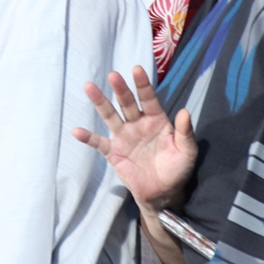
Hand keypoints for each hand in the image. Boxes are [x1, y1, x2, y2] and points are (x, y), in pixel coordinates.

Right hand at [72, 65, 196, 214]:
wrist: (163, 193)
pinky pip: (99, 143)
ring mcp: (124, 137)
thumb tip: (185, 111)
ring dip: (100, 102)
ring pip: (110, 116)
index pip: (148, 99)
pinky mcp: (113, 152)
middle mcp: (137, 124)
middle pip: (126, 103)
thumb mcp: (187, 152)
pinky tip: (77, 131)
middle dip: (120, 89)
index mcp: (156, 120)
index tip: (137, 69)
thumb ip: (185, 132)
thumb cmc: (177, 169)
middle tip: (114, 75)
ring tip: (89, 87)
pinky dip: (88, 137)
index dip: (143, 85)